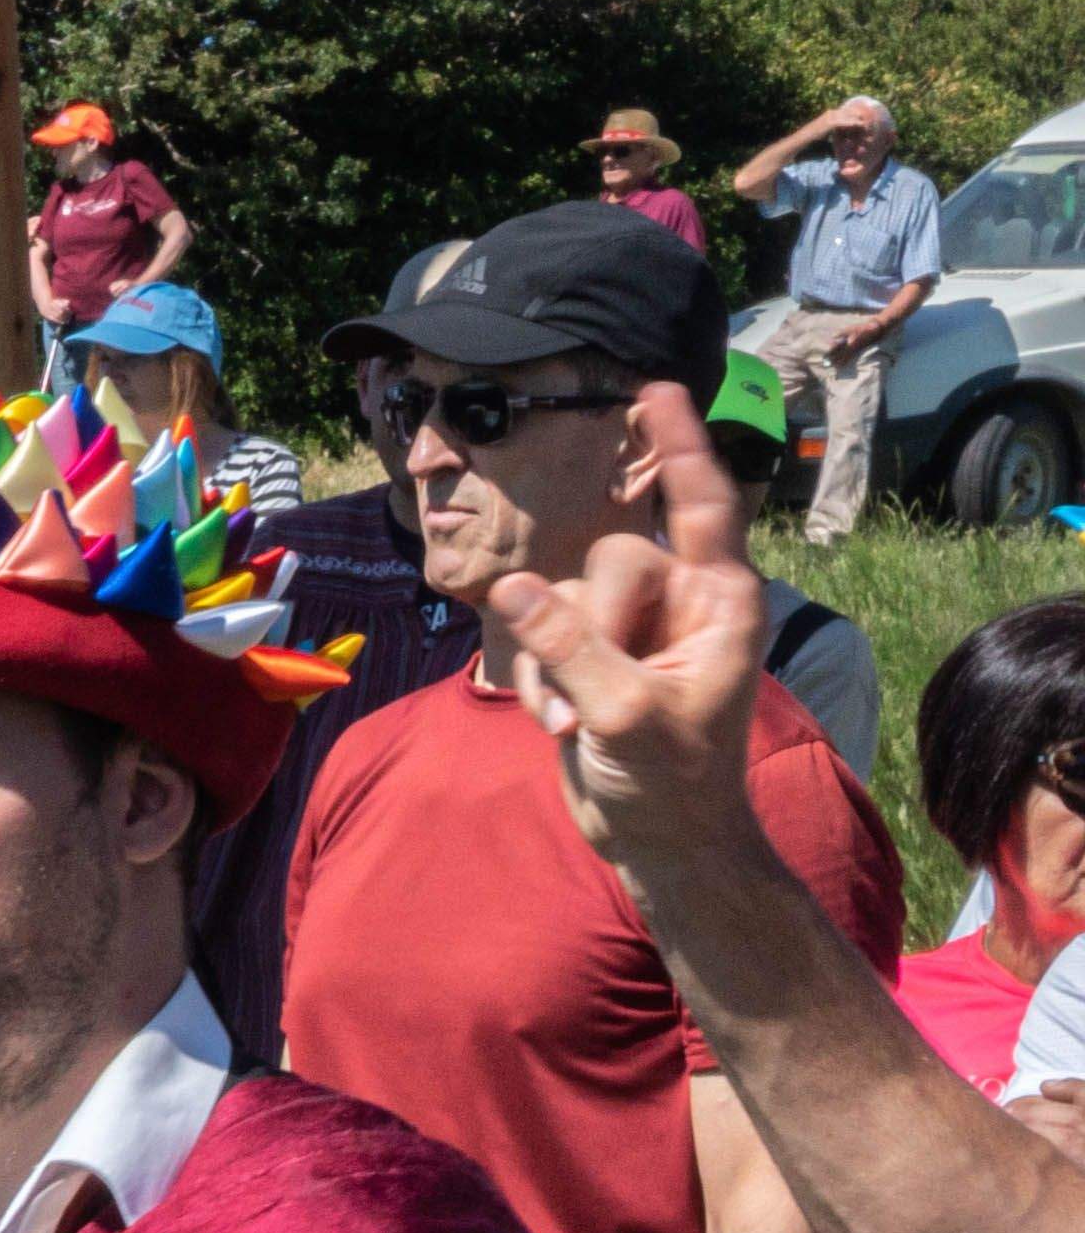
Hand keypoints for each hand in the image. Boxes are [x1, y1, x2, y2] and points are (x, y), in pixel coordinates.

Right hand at [506, 378, 786, 871]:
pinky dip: (536, 678)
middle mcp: (677, 603)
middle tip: (594, 687)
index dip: (679, 447)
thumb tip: (513, 587)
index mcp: (718, 603)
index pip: (703, 505)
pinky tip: (554, 721)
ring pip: (564, 595)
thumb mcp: (627, 716)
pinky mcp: (587, 656)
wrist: (657, 842)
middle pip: (612, 556)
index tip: (654, 390)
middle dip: (588, 620)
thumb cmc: (674, 784)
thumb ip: (572, 648)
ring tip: (573, 717)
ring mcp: (629, 630)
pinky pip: (538, 631)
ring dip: (554, 660)